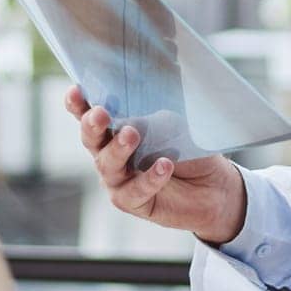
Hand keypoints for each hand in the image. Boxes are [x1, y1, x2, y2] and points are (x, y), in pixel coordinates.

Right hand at [64, 86, 246, 243]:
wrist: (214, 187)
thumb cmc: (188, 149)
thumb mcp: (174, 123)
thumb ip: (154, 111)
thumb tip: (148, 88)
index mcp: (114, 129)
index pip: (89, 115)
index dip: (78, 104)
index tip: (76, 90)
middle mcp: (109, 154)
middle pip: (91, 139)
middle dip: (92, 125)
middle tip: (101, 114)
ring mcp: (119, 180)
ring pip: (108, 165)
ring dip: (118, 148)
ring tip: (132, 134)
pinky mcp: (133, 202)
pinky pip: (135, 190)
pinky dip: (150, 177)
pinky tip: (165, 165)